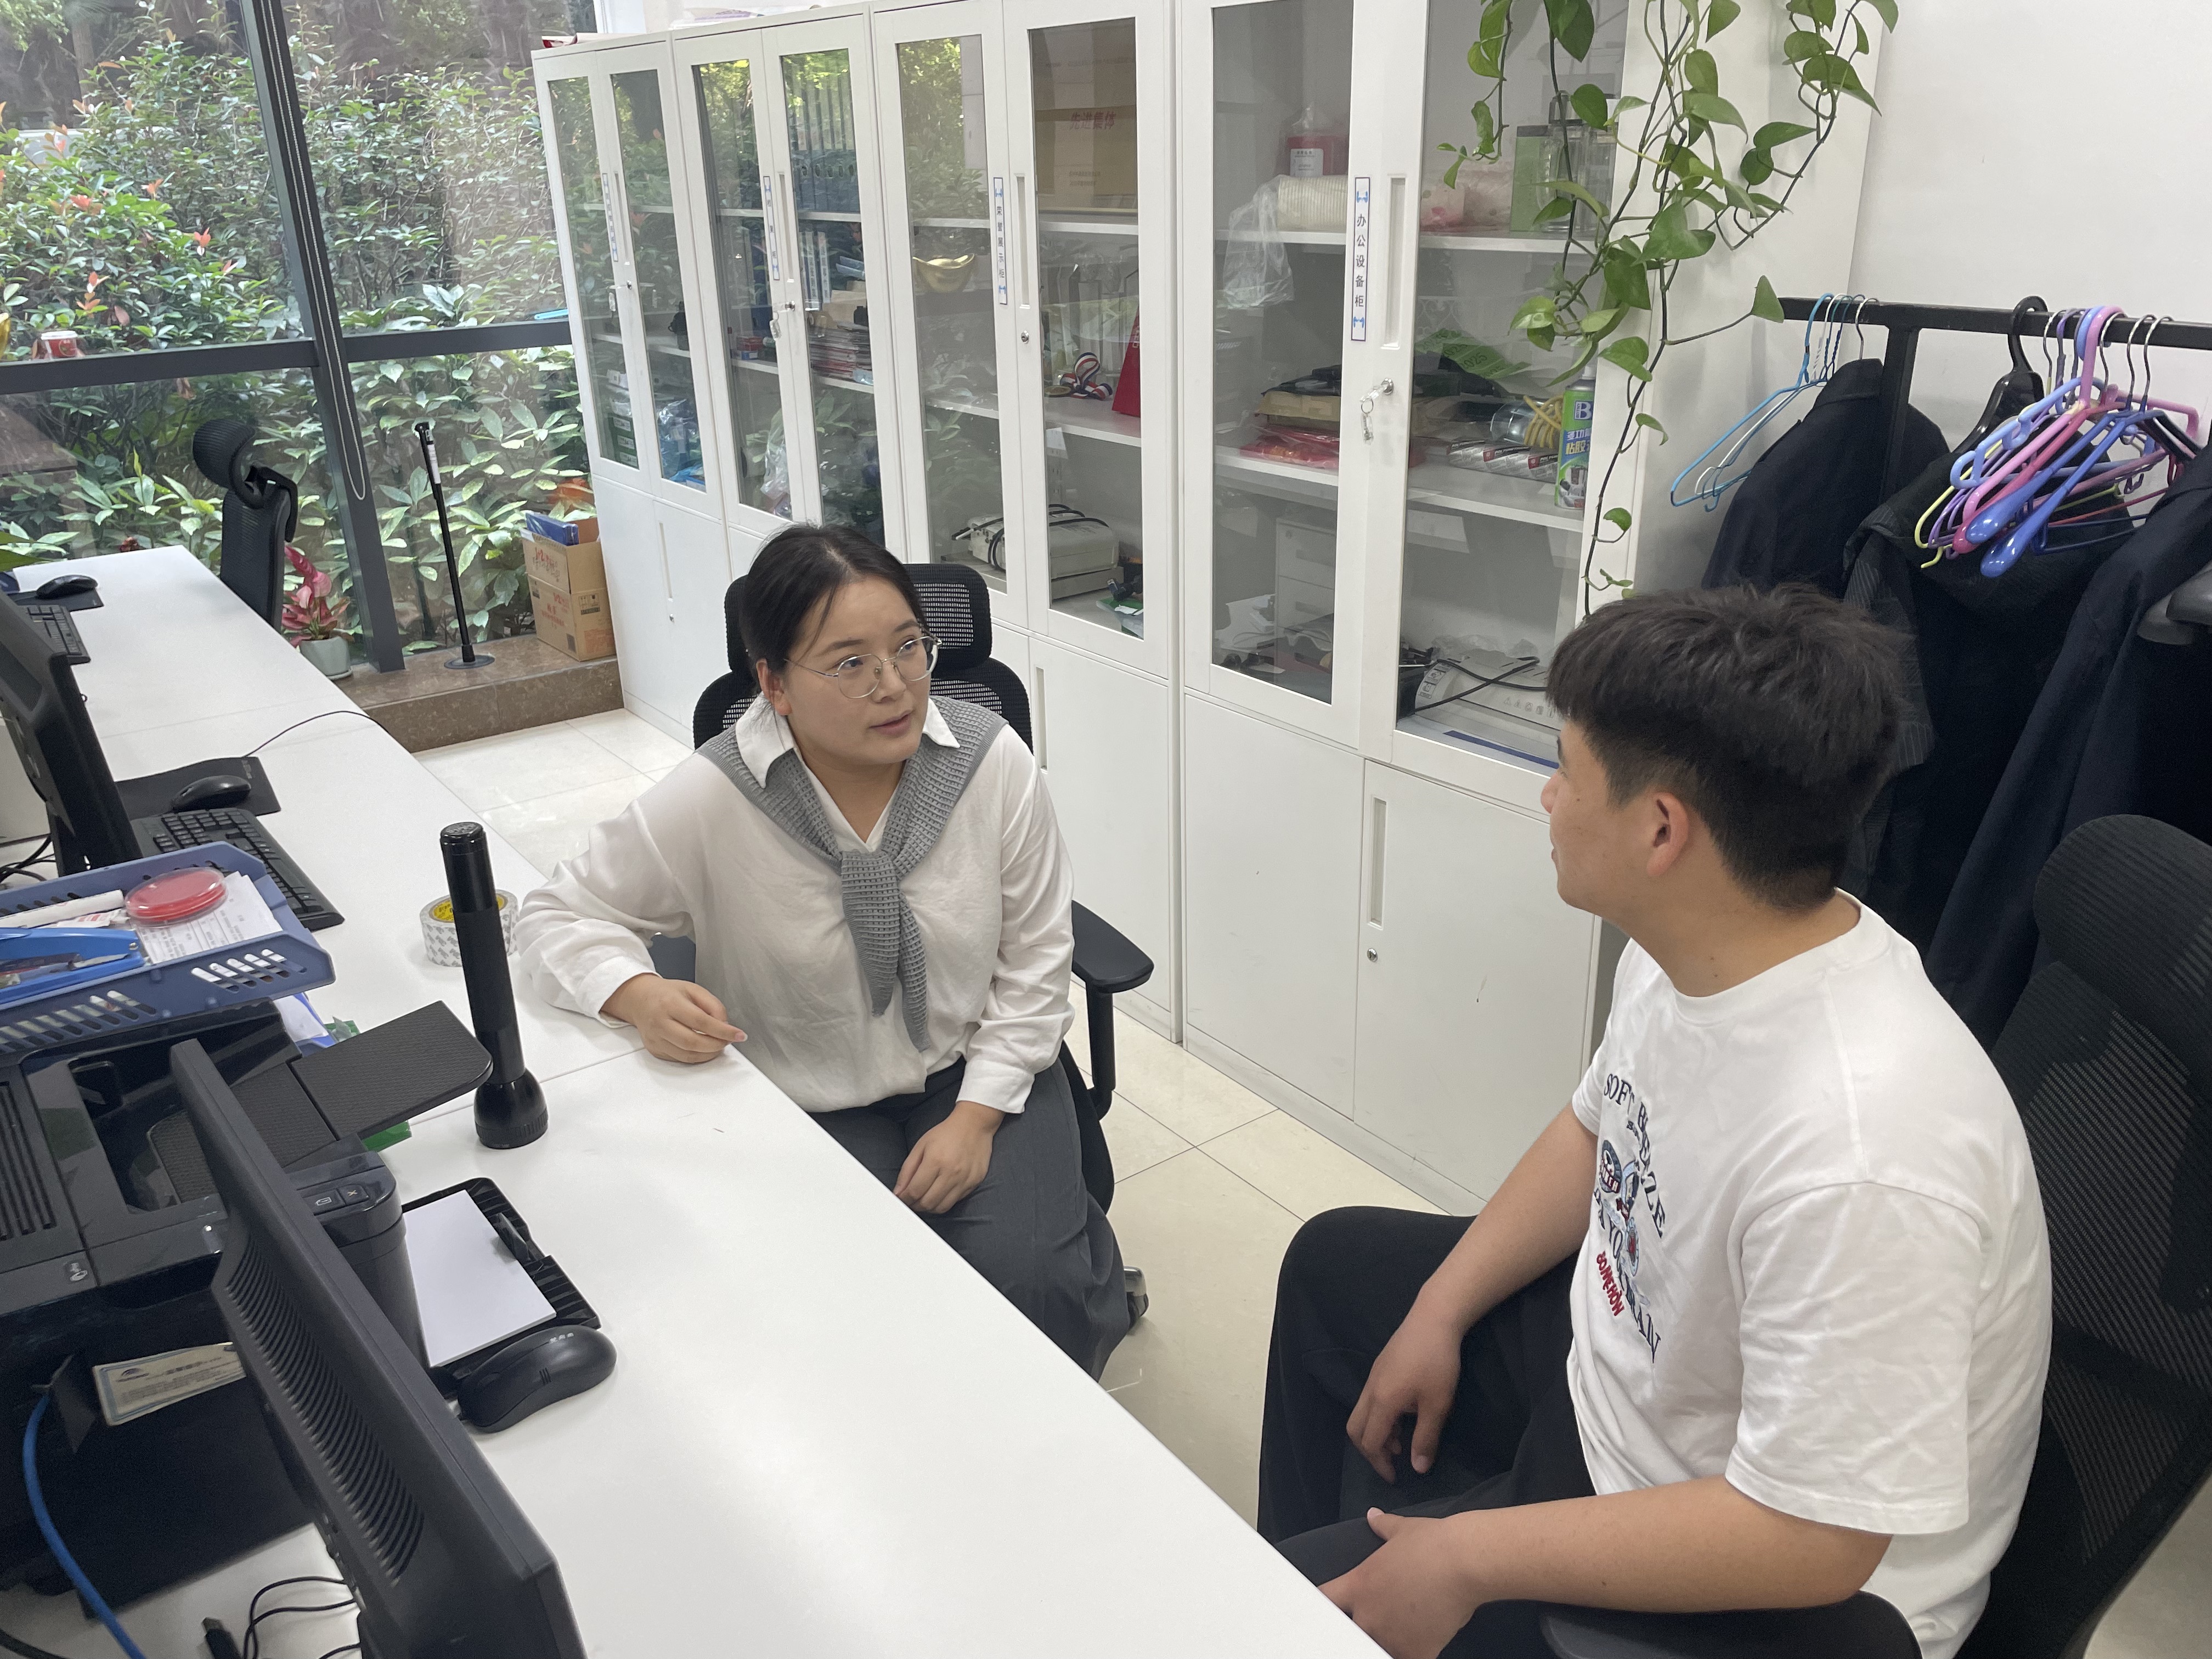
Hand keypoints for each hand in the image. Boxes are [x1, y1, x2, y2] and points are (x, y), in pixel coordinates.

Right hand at [603, 973, 745, 1063]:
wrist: (640, 999)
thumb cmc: (668, 994)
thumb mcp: (694, 990)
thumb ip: (713, 1005)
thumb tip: (725, 1025)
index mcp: (670, 1003)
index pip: (700, 1021)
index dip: (722, 1031)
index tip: (738, 1035)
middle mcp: (660, 1022)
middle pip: (692, 1042)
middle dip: (716, 1045)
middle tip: (728, 1041)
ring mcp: (655, 1038)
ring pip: (686, 1055)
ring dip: (708, 1054)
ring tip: (718, 1045)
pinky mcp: (655, 1049)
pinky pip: (679, 1059)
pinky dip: (696, 1057)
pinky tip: (704, 1049)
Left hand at [894, 1099, 1002, 1213]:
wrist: (974, 1124)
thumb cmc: (946, 1133)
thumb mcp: (921, 1146)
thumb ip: (907, 1170)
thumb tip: (899, 1191)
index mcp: (935, 1161)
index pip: (915, 1191)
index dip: (905, 1199)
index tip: (902, 1199)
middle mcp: (951, 1173)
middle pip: (927, 1203)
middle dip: (915, 1205)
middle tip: (912, 1200)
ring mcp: (964, 1180)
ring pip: (941, 1207)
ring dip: (929, 1207)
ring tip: (924, 1198)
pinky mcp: (974, 1183)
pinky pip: (955, 1201)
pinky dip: (944, 1202)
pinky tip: (939, 1193)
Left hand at [1321, 1510, 1483, 1658]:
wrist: (1464, 1563)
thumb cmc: (1433, 1543)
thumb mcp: (1402, 1529)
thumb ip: (1382, 1526)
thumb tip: (1373, 1516)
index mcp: (1358, 1585)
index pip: (1325, 1600)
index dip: (1328, 1602)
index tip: (1336, 1603)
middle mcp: (1368, 1615)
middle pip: (1350, 1629)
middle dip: (1363, 1622)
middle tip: (1384, 1612)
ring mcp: (1391, 1636)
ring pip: (1378, 1646)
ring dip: (1388, 1639)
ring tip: (1406, 1626)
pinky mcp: (1416, 1652)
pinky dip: (1415, 1651)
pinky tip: (1425, 1640)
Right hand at [1347, 1304, 1463, 1481]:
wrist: (1433, 1318)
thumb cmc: (1438, 1363)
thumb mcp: (1438, 1405)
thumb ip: (1426, 1438)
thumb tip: (1418, 1469)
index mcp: (1382, 1402)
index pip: (1369, 1442)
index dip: (1379, 1464)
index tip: (1395, 1478)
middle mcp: (1370, 1391)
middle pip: (1355, 1429)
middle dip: (1369, 1451)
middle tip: (1391, 1462)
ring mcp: (1373, 1377)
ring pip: (1361, 1414)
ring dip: (1375, 1433)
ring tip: (1400, 1442)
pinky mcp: (1379, 1368)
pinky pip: (1369, 1401)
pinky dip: (1379, 1418)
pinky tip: (1403, 1416)